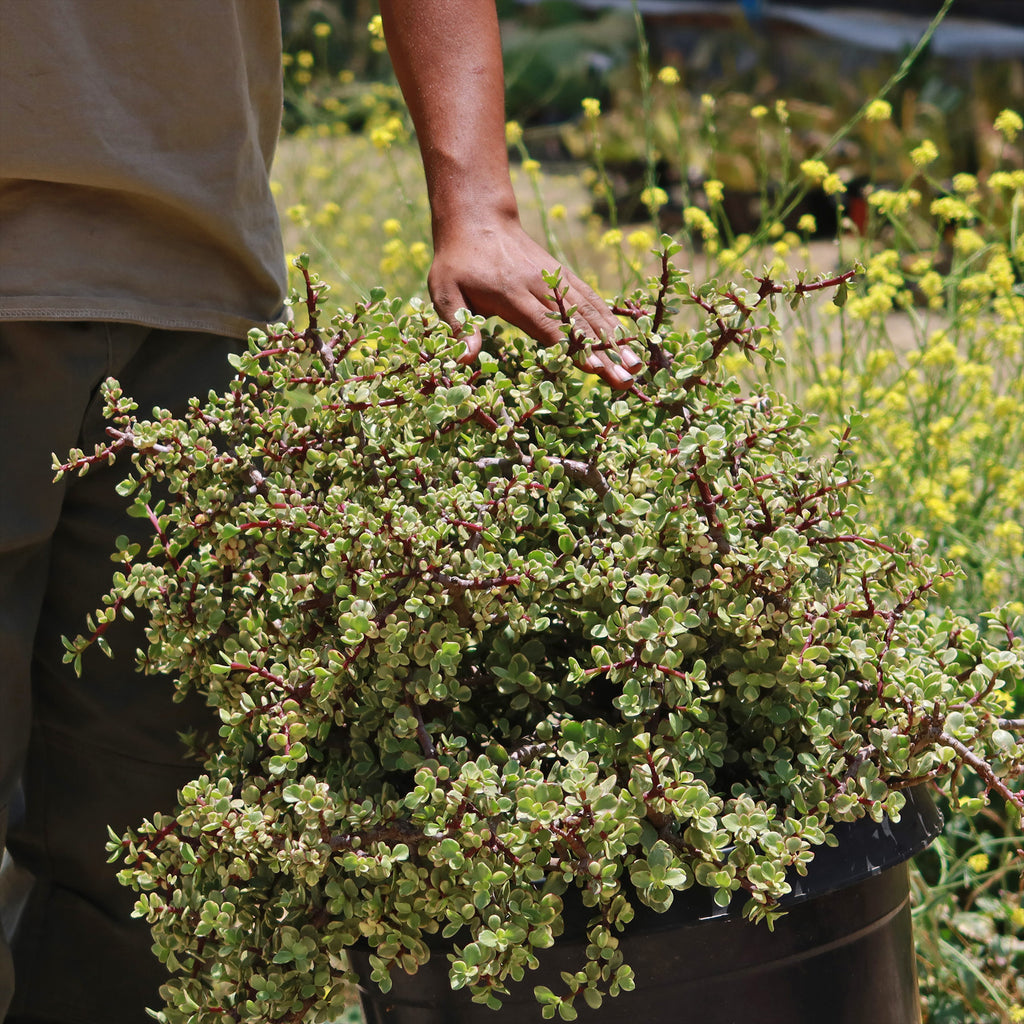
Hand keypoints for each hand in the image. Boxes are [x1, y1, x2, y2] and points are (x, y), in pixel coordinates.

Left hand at [429, 214, 641, 388]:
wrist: (478, 219)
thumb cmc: (457, 262)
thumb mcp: (445, 292)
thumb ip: (459, 325)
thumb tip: (465, 359)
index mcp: (512, 295)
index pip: (548, 326)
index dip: (571, 348)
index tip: (594, 367)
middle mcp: (541, 286)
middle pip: (578, 323)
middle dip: (604, 352)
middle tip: (626, 379)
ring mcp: (557, 279)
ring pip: (592, 311)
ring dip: (616, 339)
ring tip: (636, 366)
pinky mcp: (565, 275)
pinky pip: (592, 299)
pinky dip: (611, 320)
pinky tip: (627, 340)